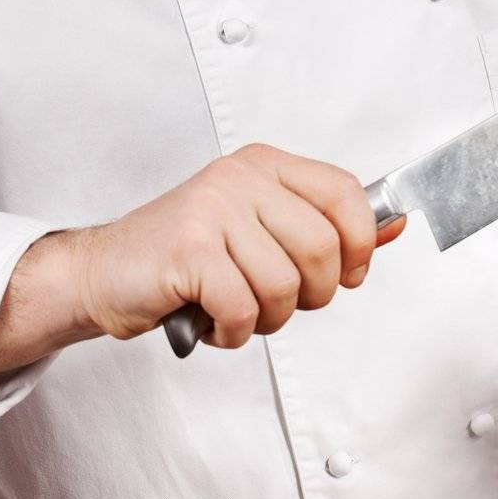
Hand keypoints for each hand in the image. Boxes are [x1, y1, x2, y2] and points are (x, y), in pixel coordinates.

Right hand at [75, 142, 406, 348]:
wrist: (103, 273)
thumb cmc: (185, 257)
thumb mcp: (260, 229)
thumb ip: (327, 227)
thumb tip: (394, 227)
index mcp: (264, 166)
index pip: (345, 193)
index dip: (359, 243)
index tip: (347, 273)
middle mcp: (240, 177)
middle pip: (323, 248)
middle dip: (311, 295)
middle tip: (277, 301)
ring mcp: (213, 209)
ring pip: (285, 286)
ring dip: (266, 319)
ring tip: (235, 309)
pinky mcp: (189, 249)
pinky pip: (244, 309)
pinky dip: (233, 333)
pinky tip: (211, 320)